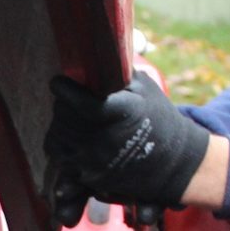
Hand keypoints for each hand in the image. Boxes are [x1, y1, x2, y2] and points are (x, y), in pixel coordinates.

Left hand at [46, 73, 211, 221]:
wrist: (172, 162)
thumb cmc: (158, 118)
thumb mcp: (145, 88)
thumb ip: (118, 73)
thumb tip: (95, 54)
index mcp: (120, 114)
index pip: (80, 102)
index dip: (64, 89)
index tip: (57, 81)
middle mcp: (105, 140)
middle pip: (64, 117)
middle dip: (62, 104)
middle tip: (67, 97)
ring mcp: (95, 161)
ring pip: (57, 136)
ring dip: (60, 123)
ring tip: (71, 116)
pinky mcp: (89, 176)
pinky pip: (60, 156)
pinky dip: (61, 144)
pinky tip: (71, 135)